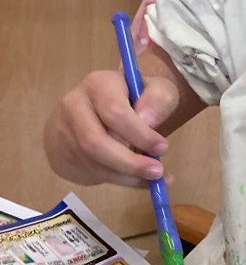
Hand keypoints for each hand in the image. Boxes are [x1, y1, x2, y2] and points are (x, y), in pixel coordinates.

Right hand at [44, 70, 179, 188]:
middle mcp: (75, 105)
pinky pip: (92, 171)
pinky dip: (121, 180)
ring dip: (126, 175)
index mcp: (98, 84)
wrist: (101, 107)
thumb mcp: (154, 89)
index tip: (163, 148)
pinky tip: (140, 180)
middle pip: (95, 141)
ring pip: (93, 161)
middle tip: (157, 172)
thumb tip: (148, 120)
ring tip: (154, 179)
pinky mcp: (64, 151)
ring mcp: (66, 130)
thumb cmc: (134, 98)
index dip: (139, 133)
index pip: (114, 112)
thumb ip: (158, 99)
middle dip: (129, 161)